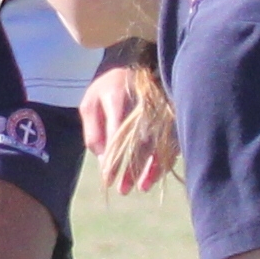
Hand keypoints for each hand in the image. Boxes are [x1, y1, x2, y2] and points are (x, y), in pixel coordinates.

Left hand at [84, 63, 176, 194]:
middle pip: (137, 143)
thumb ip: (93, 129)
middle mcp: (140, 104)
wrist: (134, 68)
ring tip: (139, 188)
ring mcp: (157, 110)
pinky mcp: (170, 117)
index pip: (115, 134)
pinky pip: (168, 144)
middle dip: (130, 169)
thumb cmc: (107, 89)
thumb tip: (102, 157)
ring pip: (156, 145)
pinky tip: (152, 178)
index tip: (107, 179)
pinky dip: (161, 162)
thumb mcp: (90, 103)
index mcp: (116, 97)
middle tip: (122, 189)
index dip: (112, 159)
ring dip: (149, 170)